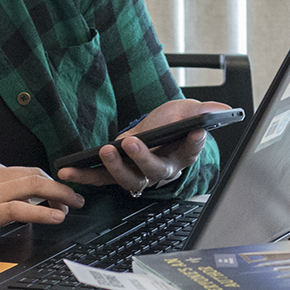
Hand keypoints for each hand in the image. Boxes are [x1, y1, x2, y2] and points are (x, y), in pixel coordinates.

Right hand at [0, 155, 83, 259]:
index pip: (18, 169)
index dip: (40, 179)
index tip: (53, 188)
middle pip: (33, 172)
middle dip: (57, 183)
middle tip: (74, 194)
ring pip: (34, 185)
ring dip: (59, 194)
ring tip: (73, 203)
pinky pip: (23, 209)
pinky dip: (44, 211)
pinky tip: (57, 216)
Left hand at [56, 99, 226, 195]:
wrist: (157, 128)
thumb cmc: (174, 122)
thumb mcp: (188, 110)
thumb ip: (203, 111)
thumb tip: (222, 110)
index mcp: (182, 155)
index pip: (190, 151)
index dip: (194, 144)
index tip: (195, 133)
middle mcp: (161, 169)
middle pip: (153, 170)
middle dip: (142, 158)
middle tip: (133, 143)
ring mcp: (138, 173)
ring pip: (127, 178)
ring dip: (113, 167)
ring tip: (104, 151)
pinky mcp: (118, 171)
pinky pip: (101, 179)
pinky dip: (84, 176)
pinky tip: (67, 171)